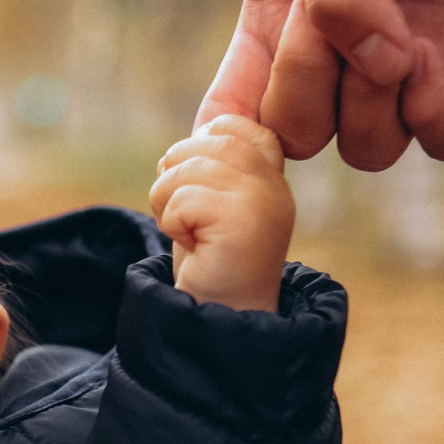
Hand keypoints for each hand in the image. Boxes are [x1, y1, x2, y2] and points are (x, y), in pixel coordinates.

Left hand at [152, 116, 294, 313]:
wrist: (219, 324)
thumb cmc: (209, 261)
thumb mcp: (211, 198)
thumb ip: (211, 159)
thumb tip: (204, 120)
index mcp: (269, 170)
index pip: (227, 122)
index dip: (194, 151)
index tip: (198, 198)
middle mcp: (274, 180)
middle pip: (199, 140)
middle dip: (174, 180)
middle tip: (190, 221)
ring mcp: (264, 199)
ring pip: (184, 166)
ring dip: (169, 205)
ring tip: (192, 234)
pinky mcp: (244, 222)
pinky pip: (180, 198)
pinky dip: (172, 225)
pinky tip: (194, 247)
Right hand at [196, 0, 443, 169]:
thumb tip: (375, 70)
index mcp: (280, 14)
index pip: (236, 112)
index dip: (229, 141)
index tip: (240, 128)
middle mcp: (341, 51)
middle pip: (301, 137)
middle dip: (310, 99)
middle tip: (331, 27)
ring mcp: (408, 64)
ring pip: (370, 150)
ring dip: (375, 111)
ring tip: (403, 41)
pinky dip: (432, 118)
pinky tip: (434, 58)